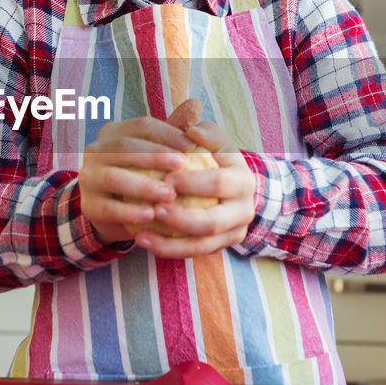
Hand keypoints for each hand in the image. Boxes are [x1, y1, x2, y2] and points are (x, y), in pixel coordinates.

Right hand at [78, 113, 193, 244]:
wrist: (117, 212)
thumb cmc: (145, 175)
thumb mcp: (159, 152)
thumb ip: (176, 130)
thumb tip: (196, 104)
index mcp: (113, 132)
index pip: (141, 126)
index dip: (167, 133)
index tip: (192, 146)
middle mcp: (95, 150)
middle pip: (125, 148)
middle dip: (154, 156)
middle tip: (182, 165)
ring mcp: (88, 178)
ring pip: (114, 177)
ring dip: (143, 185)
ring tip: (170, 194)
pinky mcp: (89, 205)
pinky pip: (109, 208)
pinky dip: (130, 212)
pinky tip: (151, 216)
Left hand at [133, 117, 255, 260]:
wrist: (230, 187)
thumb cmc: (212, 157)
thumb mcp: (212, 140)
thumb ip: (202, 131)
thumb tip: (192, 130)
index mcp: (244, 180)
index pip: (220, 182)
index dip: (193, 182)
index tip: (165, 178)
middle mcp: (244, 210)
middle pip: (212, 222)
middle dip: (181, 218)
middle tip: (154, 209)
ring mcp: (234, 232)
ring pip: (202, 245)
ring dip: (170, 242)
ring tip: (141, 234)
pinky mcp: (219, 247)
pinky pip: (193, 254)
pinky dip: (168, 250)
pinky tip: (142, 240)